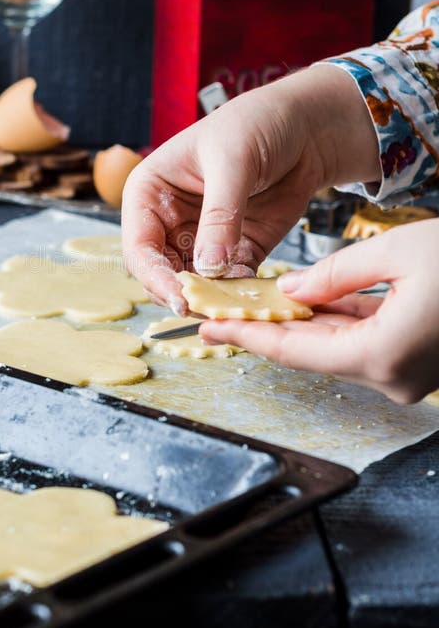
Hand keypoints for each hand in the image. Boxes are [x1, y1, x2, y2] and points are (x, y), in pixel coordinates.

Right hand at [122, 65, 379, 312]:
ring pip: (195, 285)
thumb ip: (220, 215)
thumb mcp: (233, 163)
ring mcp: (202, 240)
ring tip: (234, 308)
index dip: (155, 277)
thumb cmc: (255, 125)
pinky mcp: (236, 252)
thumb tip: (209, 267)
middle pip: (162, 274)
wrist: (304, 128)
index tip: (179, 300)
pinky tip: (254, 298)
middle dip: (184, 294)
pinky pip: (230, 284)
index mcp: (149, 194)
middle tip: (210, 311)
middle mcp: (168, 221)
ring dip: (212, 300)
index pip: (140, 247)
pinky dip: (239, 295)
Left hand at [200, 219, 438, 403]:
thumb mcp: (401, 251)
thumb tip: (292, 288)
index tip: (209, 328)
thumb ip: (335, 273)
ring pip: (337, 346)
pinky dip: (334, 322)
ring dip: (298, 326)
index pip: (295, 350)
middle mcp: (393, 376)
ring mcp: (408, 374)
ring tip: (254, 304)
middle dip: (266, 330)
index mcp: (383, 355)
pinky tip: (305, 303)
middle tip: (219, 314)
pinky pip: (363, 342)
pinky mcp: (418, 362)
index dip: (248, 338)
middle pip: (311, 352)